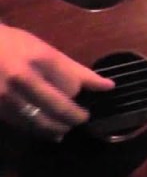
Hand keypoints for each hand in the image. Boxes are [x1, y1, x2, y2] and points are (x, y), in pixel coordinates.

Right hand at [0, 23, 114, 139]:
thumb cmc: (16, 45)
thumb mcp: (47, 50)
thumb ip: (76, 70)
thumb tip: (107, 86)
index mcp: (42, 60)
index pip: (72, 87)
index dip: (81, 98)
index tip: (88, 106)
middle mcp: (24, 78)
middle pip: (58, 107)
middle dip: (74, 118)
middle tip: (80, 119)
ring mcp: (6, 95)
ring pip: (39, 121)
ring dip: (56, 128)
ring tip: (64, 128)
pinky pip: (21, 124)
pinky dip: (37, 130)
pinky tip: (46, 131)